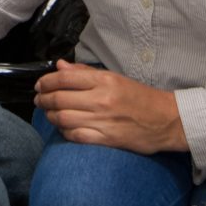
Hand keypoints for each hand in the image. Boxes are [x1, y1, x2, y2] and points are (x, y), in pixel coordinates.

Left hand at [34, 60, 187, 153]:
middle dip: (43, 99)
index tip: (40, 85)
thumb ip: (85, 73)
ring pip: (63, 118)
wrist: (166, 120)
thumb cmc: (139, 97)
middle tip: (39, 100)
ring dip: (50, 116)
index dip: (46, 81)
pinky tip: (63, 128)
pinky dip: (64, 132)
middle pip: (59, 98)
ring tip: (48, 113)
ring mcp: (103, 121)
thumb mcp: (114, 78)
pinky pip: (75, 136)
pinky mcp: (106, 139)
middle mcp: (101, 99)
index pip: (64, 78)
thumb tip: (60, 66)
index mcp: (104, 80)